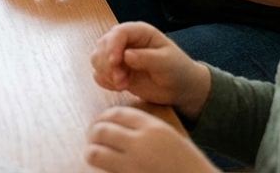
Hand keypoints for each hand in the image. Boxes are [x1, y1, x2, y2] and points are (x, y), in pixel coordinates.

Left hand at [85, 107, 216, 172]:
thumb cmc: (188, 165)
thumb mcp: (172, 139)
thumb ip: (148, 130)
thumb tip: (120, 125)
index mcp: (154, 127)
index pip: (117, 113)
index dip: (103, 117)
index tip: (99, 123)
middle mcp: (142, 142)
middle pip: (102, 130)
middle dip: (93, 135)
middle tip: (92, 141)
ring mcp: (134, 163)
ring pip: (96, 152)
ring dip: (92, 153)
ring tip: (93, 155)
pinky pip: (104, 170)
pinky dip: (100, 168)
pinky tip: (103, 168)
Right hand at [91, 23, 211, 118]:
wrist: (179, 88)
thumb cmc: (177, 70)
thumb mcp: (167, 63)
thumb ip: (147, 58)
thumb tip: (126, 55)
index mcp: (139, 32)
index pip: (118, 32)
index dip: (112, 46)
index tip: (115, 62)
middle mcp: (124, 41)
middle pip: (102, 45)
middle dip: (108, 64)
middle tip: (122, 81)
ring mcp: (117, 55)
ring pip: (97, 59)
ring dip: (106, 73)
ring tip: (123, 85)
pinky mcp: (114, 70)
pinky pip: (99, 73)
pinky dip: (106, 81)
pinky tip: (120, 87)